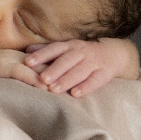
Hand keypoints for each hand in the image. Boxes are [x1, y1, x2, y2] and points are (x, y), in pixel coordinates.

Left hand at [24, 38, 139, 96]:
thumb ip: (47, 50)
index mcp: (70, 46)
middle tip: (42, 79)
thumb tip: (26, 50)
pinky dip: (86, 87)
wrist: (114, 53)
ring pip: (80, 71)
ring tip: (54, 89)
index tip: (27, 62)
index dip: (41, 55)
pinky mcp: (105, 73)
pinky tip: (75, 94)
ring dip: (66, 80)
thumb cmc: (82, 53)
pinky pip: (96, 80)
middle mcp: (81, 52)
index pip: (54, 49)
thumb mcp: (66, 48)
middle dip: (53, 70)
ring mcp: (94, 62)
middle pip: (66, 60)